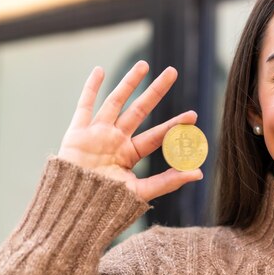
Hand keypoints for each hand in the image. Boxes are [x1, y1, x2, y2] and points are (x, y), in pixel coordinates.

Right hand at [58, 61, 202, 201]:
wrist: (74, 210)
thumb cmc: (106, 206)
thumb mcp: (140, 192)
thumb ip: (168, 181)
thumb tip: (200, 173)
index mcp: (129, 155)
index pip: (157, 135)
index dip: (174, 125)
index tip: (193, 115)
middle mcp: (115, 140)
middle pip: (140, 109)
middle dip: (156, 91)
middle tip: (172, 71)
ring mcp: (96, 134)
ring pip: (115, 101)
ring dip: (129, 82)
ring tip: (144, 64)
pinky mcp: (77, 133)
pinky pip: (84, 105)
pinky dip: (90, 88)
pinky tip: (99, 70)